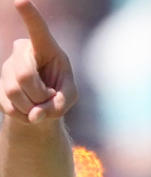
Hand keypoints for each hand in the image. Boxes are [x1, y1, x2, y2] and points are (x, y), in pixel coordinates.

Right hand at [0, 0, 76, 122]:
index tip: (21, 0)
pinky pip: (8, 104)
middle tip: (48, 98)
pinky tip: (29, 111)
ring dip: (32, 106)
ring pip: (14, 90)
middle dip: (41, 95)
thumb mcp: (68, 97)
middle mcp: (22, 52)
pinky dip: (24, 115)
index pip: (37, 29)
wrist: (41, 105)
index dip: (29, 15)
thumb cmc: (60, 93)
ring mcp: (6, 67)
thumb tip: (35, 115)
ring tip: (39, 105)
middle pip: (25, 75)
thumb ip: (60, 104)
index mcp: (45, 47)